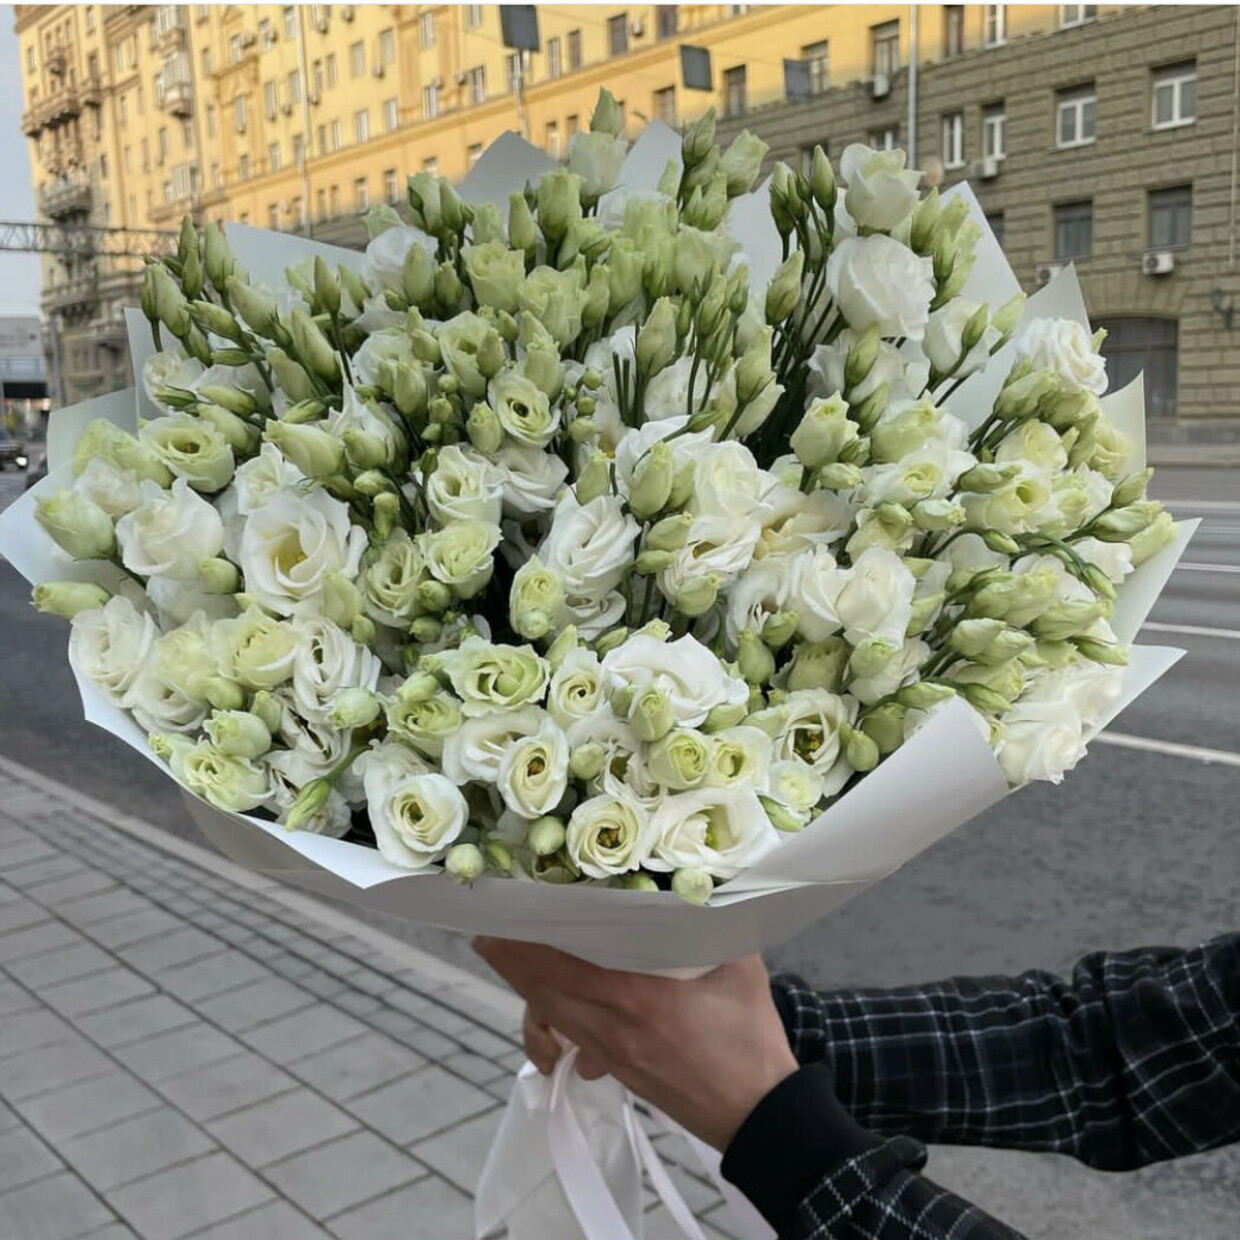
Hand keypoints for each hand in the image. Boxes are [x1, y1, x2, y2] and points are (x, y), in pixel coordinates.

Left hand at [474, 939, 797, 1151]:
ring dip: (525, 987)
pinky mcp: (618, 1069)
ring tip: (507, 957)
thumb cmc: (751, 1037)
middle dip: (511, 960)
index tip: (507, 914)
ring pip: (552, 1015)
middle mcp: (614, 1025)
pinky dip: (551, 1018)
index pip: (566, 964)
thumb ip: (708, 927)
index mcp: (640, 996)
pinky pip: (571, 1036)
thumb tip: (690, 889)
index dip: (529, 942)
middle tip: (486, 930)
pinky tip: (551, 1008)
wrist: (758, 1115)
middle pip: (545, 990)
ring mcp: (611, 1053)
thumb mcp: (738, 968)